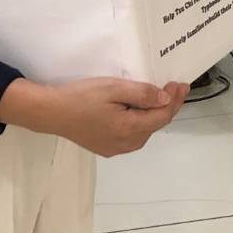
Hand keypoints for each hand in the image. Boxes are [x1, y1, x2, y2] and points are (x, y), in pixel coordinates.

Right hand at [0, 76, 189, 157]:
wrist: (51, 112)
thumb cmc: (82, 97)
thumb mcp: (114, 88)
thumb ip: (142, 94)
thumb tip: (166, 99)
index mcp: (129, 130)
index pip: (162, 116)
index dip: (175, 100)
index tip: (181, 83)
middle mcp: (126, 144)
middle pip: (155, 125)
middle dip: (167, 106)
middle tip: (174, 87)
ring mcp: (116, 149)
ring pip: (145, 131)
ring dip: (154, 114)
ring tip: (160, 96)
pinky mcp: (107, 148)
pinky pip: (132, 135)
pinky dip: (141, 122)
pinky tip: (139, 109)